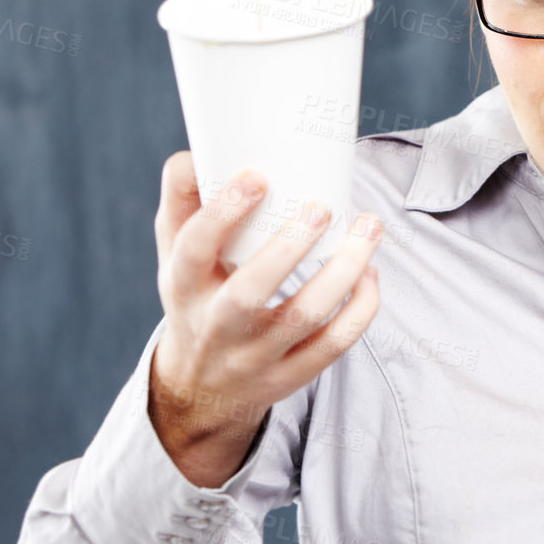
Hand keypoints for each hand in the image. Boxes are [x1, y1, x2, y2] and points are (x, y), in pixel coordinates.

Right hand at [149, 152, 383, 476]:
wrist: (199, 389)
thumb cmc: (196, 299)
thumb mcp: (173, 256)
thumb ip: (182, 203)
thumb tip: (194, 153)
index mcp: (184, 287)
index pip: (194, 249)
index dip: (223, 213)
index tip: (258, 177)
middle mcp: (217, 326)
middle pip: (248, 294)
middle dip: (288, 249)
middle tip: (321, 208)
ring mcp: (257, 356)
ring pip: (304, 316)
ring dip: (343, 271)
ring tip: (369, 227)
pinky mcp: (292, 375)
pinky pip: (335, 344)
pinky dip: (361, 307)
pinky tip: (370, 273)